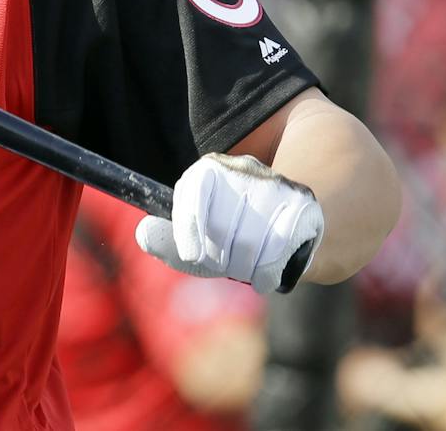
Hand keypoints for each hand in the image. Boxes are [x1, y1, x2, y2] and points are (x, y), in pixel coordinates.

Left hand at [135, 152, 323, 293]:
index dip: (188, 234)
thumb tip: (143, 234)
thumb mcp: (194, 235)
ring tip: (242, 270)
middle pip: (221, 227)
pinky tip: (262, 277)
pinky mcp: (301, 202)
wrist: (281, 227)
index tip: (191, 256)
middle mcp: (241, 168)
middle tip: (222, 266)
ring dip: (243, 268)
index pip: (193, 200)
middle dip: (218, 258)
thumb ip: (165, 239)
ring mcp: (274, 183)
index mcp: (207, 170)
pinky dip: (266, 272)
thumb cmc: (227, 235)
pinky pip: (280, 247)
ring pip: (250, 241)